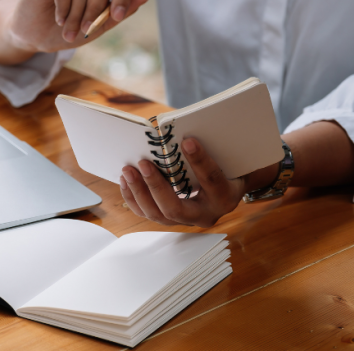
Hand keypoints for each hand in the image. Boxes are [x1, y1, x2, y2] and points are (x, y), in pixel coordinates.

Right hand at [0, 0, 150, 64]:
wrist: (35, 36)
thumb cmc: (67, 29)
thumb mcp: (99, 26)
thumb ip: (121, 11)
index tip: (118, 16)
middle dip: (97, 8)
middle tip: (87, 29)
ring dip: (77, 15)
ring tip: (69, 30)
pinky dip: (63, 9)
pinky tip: (59, 19)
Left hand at [119, 138, 253, 227]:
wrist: (228, 187)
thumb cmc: (226, 168)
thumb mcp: (225, 158)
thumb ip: (210, 149)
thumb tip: (182, 133)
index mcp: (225, 197)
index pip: (211, 180)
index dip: (200, 161)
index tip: (187, 141)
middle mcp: (205, 215)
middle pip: (176, 209)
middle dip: (156, 186)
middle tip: (143, 163)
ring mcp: (186, 220)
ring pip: (158, 215)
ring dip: (139, 192)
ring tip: (128, 170)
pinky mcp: (170, 219)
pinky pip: (147, 213)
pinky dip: (133, 197)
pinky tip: (126, 180)